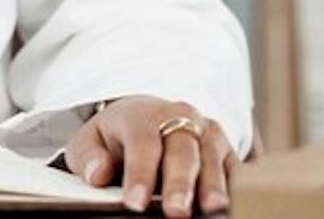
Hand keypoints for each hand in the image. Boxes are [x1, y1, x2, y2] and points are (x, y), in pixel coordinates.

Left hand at [63, 96, 235, 216]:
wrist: (147, 116)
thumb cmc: (116, 137)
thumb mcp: (89, 141)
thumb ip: (88, 156)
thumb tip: (97, 174)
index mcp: (141, 115)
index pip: (141, 144)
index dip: (139, 174)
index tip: (134, 202)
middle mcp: (179, 117)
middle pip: (181, 152)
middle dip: (179, 184)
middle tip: (175, 213)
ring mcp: (207, 132)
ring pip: (212, 159)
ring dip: (214, 186)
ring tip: (213, 209)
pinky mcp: (228, 149)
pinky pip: (235, 167)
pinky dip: (236, 185)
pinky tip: (234, 204)